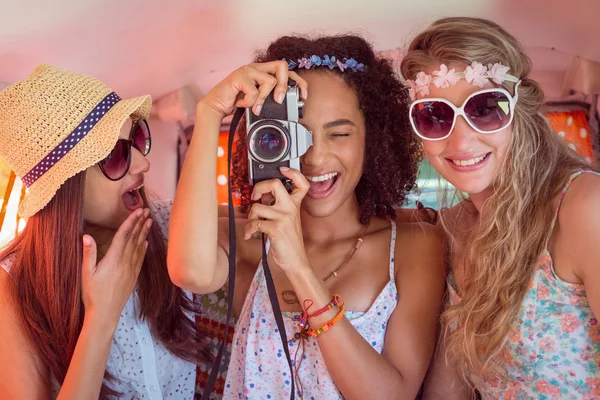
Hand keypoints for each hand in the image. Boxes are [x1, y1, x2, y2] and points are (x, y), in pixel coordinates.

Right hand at [81, 208, 151, 329]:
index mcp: (113, 259)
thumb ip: (88, 254)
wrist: (105, 314)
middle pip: (134, 238)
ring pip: (139, 247)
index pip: (124, 235)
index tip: (137, 211)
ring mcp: (131, 270)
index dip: (131, 222)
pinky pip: (140, 259)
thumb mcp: (86, 273)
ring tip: (149, 221)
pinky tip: (146, 243)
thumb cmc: (92, 294)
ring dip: (144, 233)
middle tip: (146, 210)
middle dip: (140, 223)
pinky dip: (144, 249)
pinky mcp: (133, 277)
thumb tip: (86, 236)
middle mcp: (125, 263)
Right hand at [197, 61, 307, 118]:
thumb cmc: (236, 103)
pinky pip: (254, 91)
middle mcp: (256, 67)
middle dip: (284, 85)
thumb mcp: (258, 101)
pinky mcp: (239, 76)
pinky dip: (249, 102)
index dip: (298, 82)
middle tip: (278, 100)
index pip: (286, 70)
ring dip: (262, 99)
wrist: (215, 107)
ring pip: (270, 81)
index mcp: (262, 72)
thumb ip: (270, 97)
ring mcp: (247, 70)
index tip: (302, 97)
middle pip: (282, 66)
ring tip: (253, 106)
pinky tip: (241, 103)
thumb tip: (287, 102)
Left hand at [244, 167, 310, 271]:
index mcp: (295, 204)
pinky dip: (248, 230)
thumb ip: (278, 206)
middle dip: (259, 187)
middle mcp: (291, 207)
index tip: (282, 169)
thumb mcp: (288, 219)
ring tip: (253, 225)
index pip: (301, 183)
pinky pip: (254, 223)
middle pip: (274, 183)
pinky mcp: (276, 228)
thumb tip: (261, 196)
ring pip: (257, 207)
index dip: (293, 172)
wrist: (295, 260)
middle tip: (255, 196)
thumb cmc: (289, 240)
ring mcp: (284, 217)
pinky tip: (250, 235)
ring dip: (250, 218)